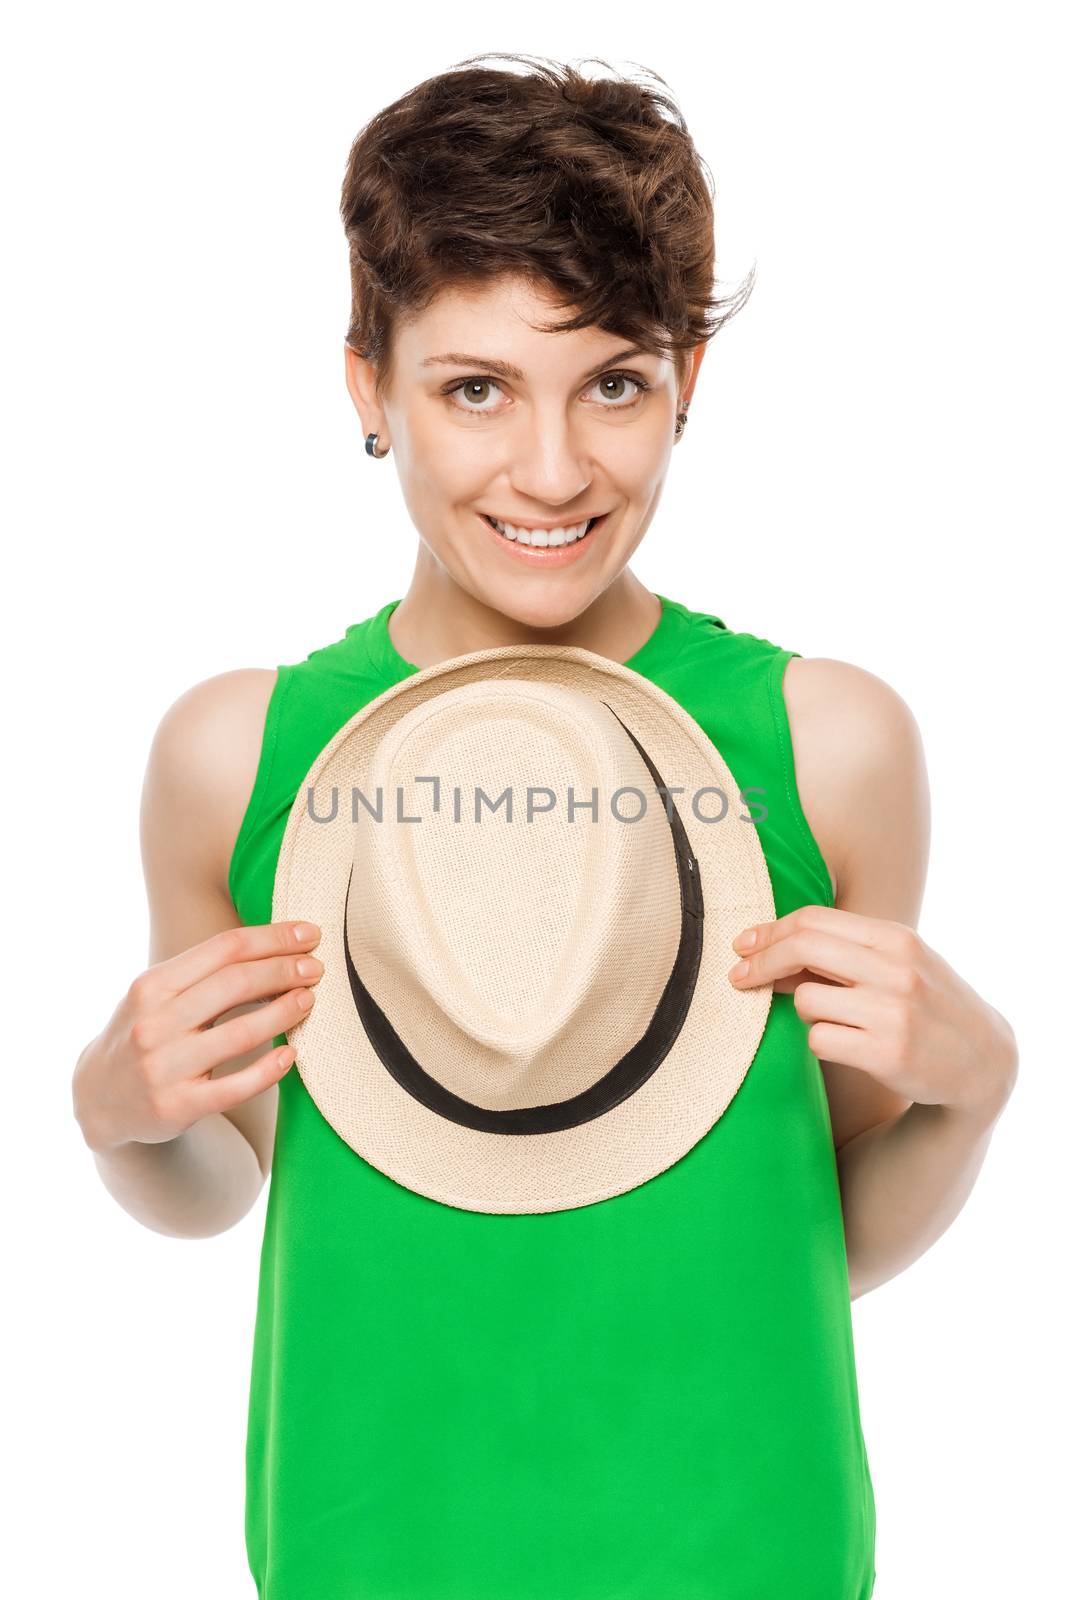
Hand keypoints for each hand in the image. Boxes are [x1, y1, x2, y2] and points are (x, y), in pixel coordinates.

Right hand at [72, 921, 322, 1153]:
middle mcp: (154, 1023)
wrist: (98, 1099)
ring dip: (284, 1012)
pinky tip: (291, 1055)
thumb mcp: (157, 995)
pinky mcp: (177, 1106)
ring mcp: (164, 1067)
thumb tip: (276, 945)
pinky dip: (269, 1070)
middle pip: (235, 984)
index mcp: (152, 985)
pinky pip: (236, 1086)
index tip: (309, 934)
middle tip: (316, 967)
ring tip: (309, 1000)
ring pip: (241, 1033)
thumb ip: (204, 972)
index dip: (272, 938)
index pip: (223, 948)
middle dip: (283, 970)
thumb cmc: (145, 1034)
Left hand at [727, 905, 1017, 1120]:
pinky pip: (819, 1039)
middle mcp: (897, 969)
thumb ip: (845, 951)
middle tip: (739, 977)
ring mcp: (894, 1012)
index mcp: (896, 938)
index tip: (744, 946)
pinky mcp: (888, 1054)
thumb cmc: (928, 1003)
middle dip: (760, 962)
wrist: (984, 1059)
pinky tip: (845, 1043)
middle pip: (802, 948)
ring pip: (806, 1000)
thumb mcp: (899, 963)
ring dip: (803, 1010)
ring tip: (831, 1017)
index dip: (770, 932)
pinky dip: (820, 1040)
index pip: (813, 920)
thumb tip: (768, 947)